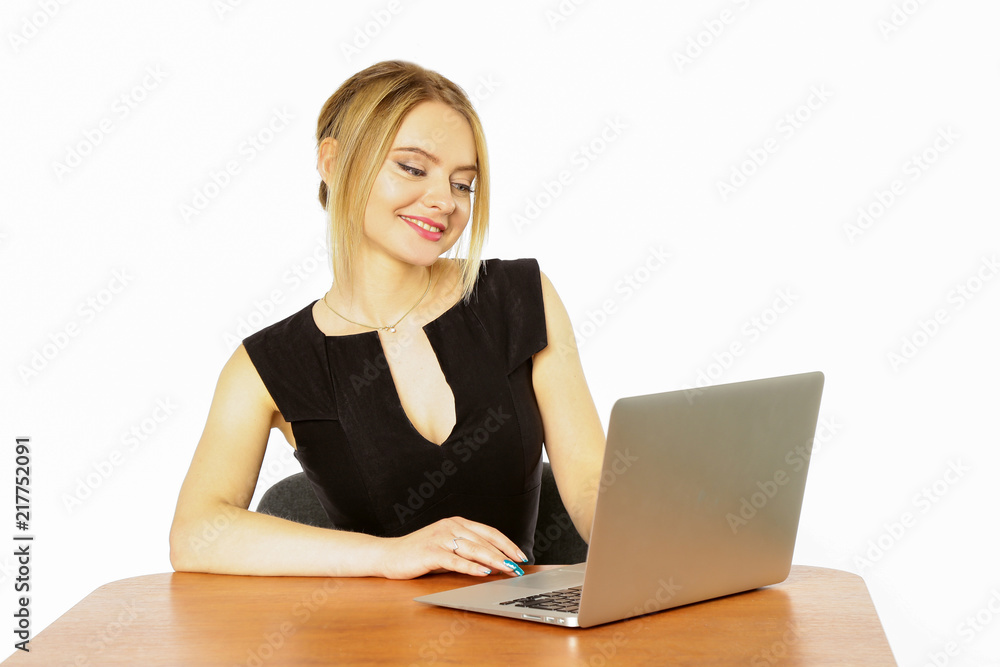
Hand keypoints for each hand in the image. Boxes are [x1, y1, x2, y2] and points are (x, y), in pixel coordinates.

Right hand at [376, 517, 527, 579]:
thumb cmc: (419, 553)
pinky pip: (455, 560)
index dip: (507, 544)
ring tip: (508, 569)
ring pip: (473, 549)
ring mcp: (440, 537)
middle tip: (519, 567)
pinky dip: (471, 566)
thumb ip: (467, 552)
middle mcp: (451, 526)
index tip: (521, 556)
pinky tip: (483, 572)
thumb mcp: (447, 548)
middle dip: (505, 555)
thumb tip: (494, 564)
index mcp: (457, 523)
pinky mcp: (431, 551)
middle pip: (484, 541)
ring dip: (494, 560)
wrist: (388, 555)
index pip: (489, 532)